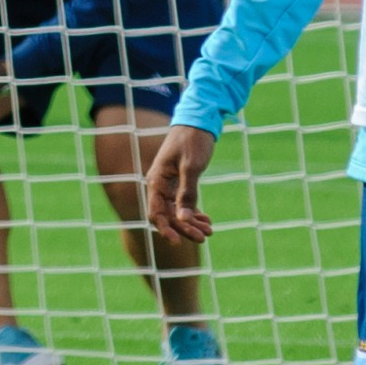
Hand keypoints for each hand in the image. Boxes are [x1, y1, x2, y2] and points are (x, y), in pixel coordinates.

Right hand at [145, 125, 216, 244]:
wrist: (197, 123)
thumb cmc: (192, 141)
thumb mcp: (191, 167)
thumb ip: (187, 193)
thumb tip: (184, 218)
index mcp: (157, 181)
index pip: (155, 212)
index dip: (165, 228)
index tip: (178, 242)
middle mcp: (160, 185)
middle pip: (168, 215)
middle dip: (185, 228)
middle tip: (204, 238)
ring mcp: (169, 185)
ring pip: (177, 211)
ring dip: (191, 223)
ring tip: (209, 232)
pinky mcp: (180, 183)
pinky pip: (183, 204)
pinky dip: (194, 213)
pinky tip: (207, 221)